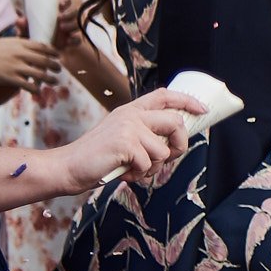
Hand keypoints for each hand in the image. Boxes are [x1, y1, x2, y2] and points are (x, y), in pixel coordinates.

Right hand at [0, 36, 61, 94]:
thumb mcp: (9, 42)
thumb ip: (23, 44)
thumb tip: (37, 48)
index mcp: (21, 44)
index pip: (43, 47)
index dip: (54, 52)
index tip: (58, 56)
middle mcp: (21, 54)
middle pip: (45, 60)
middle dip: (55, 66)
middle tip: (58, 69)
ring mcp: (16, 67)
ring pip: (40, 74)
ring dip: (50, 79)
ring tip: (54, 81)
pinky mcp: (10, 78)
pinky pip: (28, 85)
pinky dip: (36, 89)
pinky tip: (38, 91)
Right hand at [62, 87, 205, 186]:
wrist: (68, 168)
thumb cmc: (97, 158)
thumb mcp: (122, 138)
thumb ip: (144, 135)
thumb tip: (174, 144)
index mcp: (131, 110)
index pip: (165, 95)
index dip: (187, 100)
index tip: (202, 109)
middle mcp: (131, 114)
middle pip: (175, 122)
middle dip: (180, 145)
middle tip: (168, 158)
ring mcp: (129, 127)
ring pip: (164, 150)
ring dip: (153, 168)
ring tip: (134, 169)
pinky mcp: (126, 143)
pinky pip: (149, 164)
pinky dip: (139, 175)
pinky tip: (123, 173)